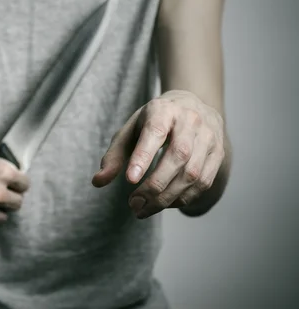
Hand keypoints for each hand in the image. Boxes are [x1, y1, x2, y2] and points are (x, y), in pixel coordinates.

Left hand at [91, 90, 225, 218]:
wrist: (191, 106)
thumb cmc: (153, 122)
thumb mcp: (130, 131)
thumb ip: (114, 156)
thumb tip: (98, 182)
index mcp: (163, 110)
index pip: (155, 132)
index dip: (143, 156)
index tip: (130, 179)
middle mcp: (190, 121)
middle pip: (177, 156)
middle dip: (155, 186)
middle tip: (133, 205)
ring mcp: (208, 137)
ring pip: (193, 174)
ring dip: (167, 198)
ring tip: (144, 210)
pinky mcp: (218, 153)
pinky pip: (203, 183)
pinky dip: (182, 198)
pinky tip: (164, 204)